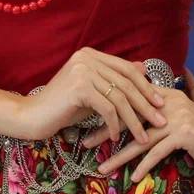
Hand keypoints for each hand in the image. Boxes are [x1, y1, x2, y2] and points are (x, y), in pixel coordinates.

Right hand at [16, 47, 167, 142]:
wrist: (32, 116)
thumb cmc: (62, 107)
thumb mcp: (92, 91)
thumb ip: (113, 81)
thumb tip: (143, 69)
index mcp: (90, 54)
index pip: (126, 69)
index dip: (145, 86)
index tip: (160, 103)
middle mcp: (87, 58)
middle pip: (126, 83)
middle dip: (146, 104)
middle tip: (161, 121)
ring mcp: (83, 70)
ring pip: (119, 98)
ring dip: (134, 120)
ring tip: (144, 137)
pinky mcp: (79, 87)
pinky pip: (107, 109)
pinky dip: (115, 125)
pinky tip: (117, 138)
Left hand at [81, 69, 193, 182]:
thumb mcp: (184, 116)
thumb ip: (165, 106)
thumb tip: (144, 102)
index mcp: (167, 94)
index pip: (131, 100)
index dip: (109, 112)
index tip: (88, 123)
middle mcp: (170, 102)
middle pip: (131, 117)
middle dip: (106, 131)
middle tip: (85, 143)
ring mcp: (178, 117)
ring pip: (140, 138)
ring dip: (119, 155)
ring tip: (102, 167)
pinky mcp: (185, 134)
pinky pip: (158, 152)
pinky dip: (144, 166)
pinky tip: (132, 178)